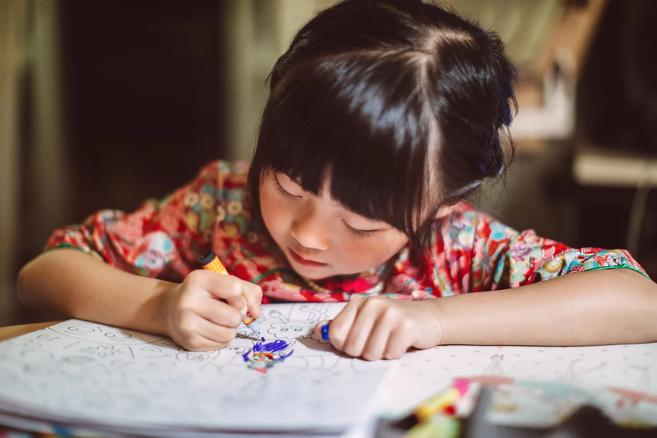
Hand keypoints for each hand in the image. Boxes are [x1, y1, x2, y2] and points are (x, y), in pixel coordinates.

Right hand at [163, 270, 261, 350]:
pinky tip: (210, 329)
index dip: (240, 296)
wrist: (171, 308)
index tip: (232, 297)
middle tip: (225, 311)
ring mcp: (187, 323)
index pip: (236, 289)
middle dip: (236, 315)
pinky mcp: (189, 342)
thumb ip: (248, 291)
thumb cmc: (205, 293)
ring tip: (218, 320)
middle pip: (235, 316)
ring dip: (230, 328)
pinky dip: (222, 338)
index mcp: (199, 280)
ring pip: (230, 333)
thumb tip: (256, 313)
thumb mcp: (223, 282)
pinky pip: (222, 344)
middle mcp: (189, 301)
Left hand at [314, 296, 442, 359]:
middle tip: (377, 342)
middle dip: (364, 352)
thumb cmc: (391, 323)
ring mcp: (390, 313)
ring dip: (381, 354)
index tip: (358, 342)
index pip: (335, 334)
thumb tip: (317, 330)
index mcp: (357, 302)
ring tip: (390, 341)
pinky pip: (390, 354)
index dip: (344, 346)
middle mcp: (372, 303)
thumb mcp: (364, 320)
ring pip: (371, 353)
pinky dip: (395, 354)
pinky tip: (402, 342)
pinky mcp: (406, 326)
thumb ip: (340, 325)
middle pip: (352, 347)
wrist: (427, 319)